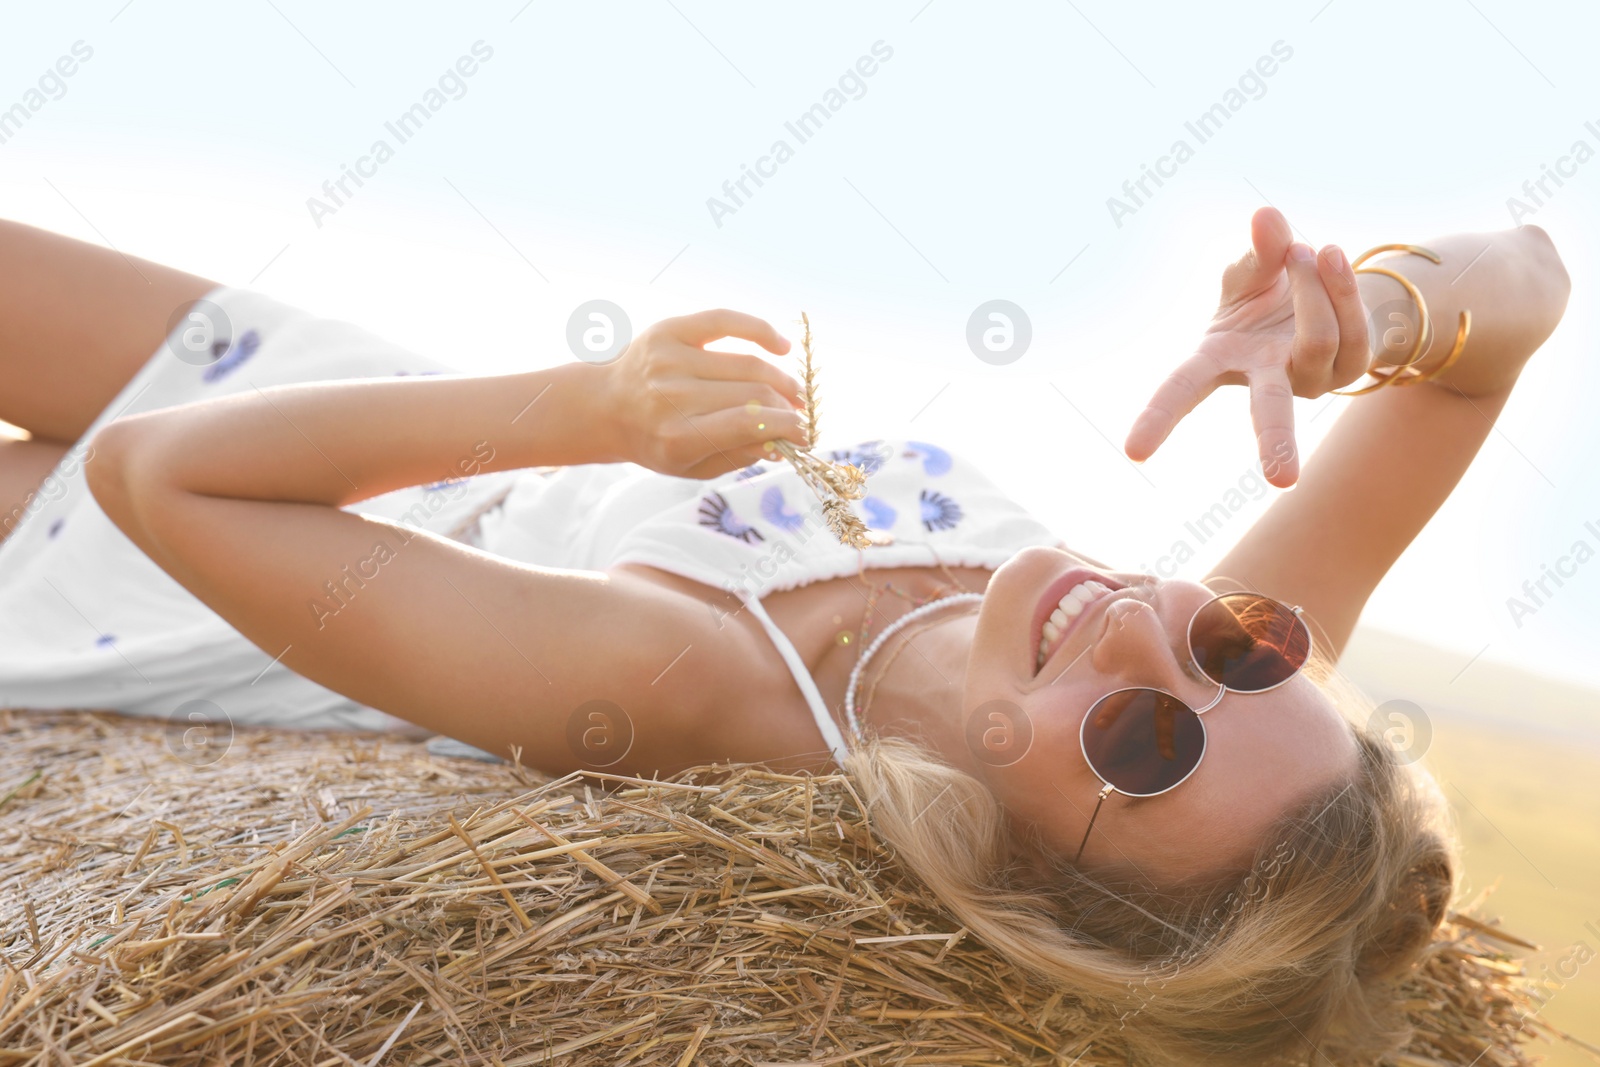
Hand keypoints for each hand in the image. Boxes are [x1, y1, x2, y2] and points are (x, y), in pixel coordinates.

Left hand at [597, 309, 807, 479]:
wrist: (605, 408)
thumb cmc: (656, 442)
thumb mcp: (694, 465)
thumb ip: (739, 455)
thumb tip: (785, 441)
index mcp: (676, 435)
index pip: (748, 424)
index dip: (787, 427)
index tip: (805, 435)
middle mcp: (671, 395)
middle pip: (753, 394)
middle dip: (786, 407)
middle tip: (799, 415)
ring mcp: (669, 359)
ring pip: (748, 364)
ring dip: (780, 379)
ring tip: (792, 393)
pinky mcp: (668, 330)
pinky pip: (726, 320)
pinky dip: (760, 330)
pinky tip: (781, 346)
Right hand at [1123, 206, 1372, 486]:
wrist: (1327, 293)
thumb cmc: (1270, 290)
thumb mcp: (1252, 269)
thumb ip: (1258, 250)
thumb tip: (1268, 219)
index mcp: (1218, 361)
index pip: (1182, 390)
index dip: (1157, 418)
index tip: (1134, 452)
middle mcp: (1264, 379)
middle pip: (1269, 412)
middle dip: (1276, 443)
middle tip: (1283, 482)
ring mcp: (1311, 379)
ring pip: (1318, 338)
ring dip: (1310, 286)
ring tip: (1302, 249)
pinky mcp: (1352, 367)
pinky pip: (1351, 326)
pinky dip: (1339, 285)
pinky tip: (1329, 255)